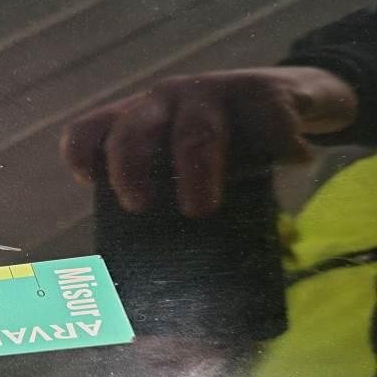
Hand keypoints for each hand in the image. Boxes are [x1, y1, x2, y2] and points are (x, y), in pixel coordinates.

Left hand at [62, 67, 357, 216]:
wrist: (281, 103)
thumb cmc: (215, 153)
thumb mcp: (179, 169)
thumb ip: (161, 204)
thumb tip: (151, 288)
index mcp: (137, 121)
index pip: (93, 128)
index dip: (82, 150)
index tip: (85, 179)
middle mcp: (165, 101)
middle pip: (133, 129)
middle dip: (128, 168)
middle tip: (136, 206)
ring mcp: (211, 91)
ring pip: (196, 130)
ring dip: (195, 170)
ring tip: (200, 207)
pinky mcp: (260, 88)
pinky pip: (267, 117)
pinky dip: (282, 144)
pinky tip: (295, 160)